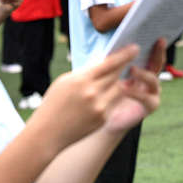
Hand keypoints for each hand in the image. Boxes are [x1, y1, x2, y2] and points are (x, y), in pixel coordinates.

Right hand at [31, 44, 145, 151]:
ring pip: (119, 89)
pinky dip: (112, 97)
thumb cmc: (54, 103)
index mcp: (81, 80)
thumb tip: (104, 62)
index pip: (109, 63)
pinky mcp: (103, 119)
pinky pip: (114, 103)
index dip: (124, 55)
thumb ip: (85, 72)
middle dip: (124, 67)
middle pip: (117, 75)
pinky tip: (107, 95)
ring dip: (119, 83)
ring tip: (119, 78)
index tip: (135, 48)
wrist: (47, 134)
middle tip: (132, 58)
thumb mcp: (65, 81)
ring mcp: (99, 108)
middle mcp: (92, 93)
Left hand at [103, 38, 166, 133]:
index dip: (152, 44)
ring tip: (132, 69)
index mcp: (141, 69)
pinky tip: (125, 88)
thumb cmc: (103, 95)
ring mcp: (152, 92)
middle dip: (158, 51)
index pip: (148, 53)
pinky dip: (137, 92)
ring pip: (153, 80)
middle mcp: (149, 79)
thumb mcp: (107, 76)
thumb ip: (113, 63)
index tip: (153, 32)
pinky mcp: (150, 106)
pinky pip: (147, 97)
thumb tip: (112, 45)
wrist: (101, 120)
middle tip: (158, 41)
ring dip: (143, 73)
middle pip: (157, 63)